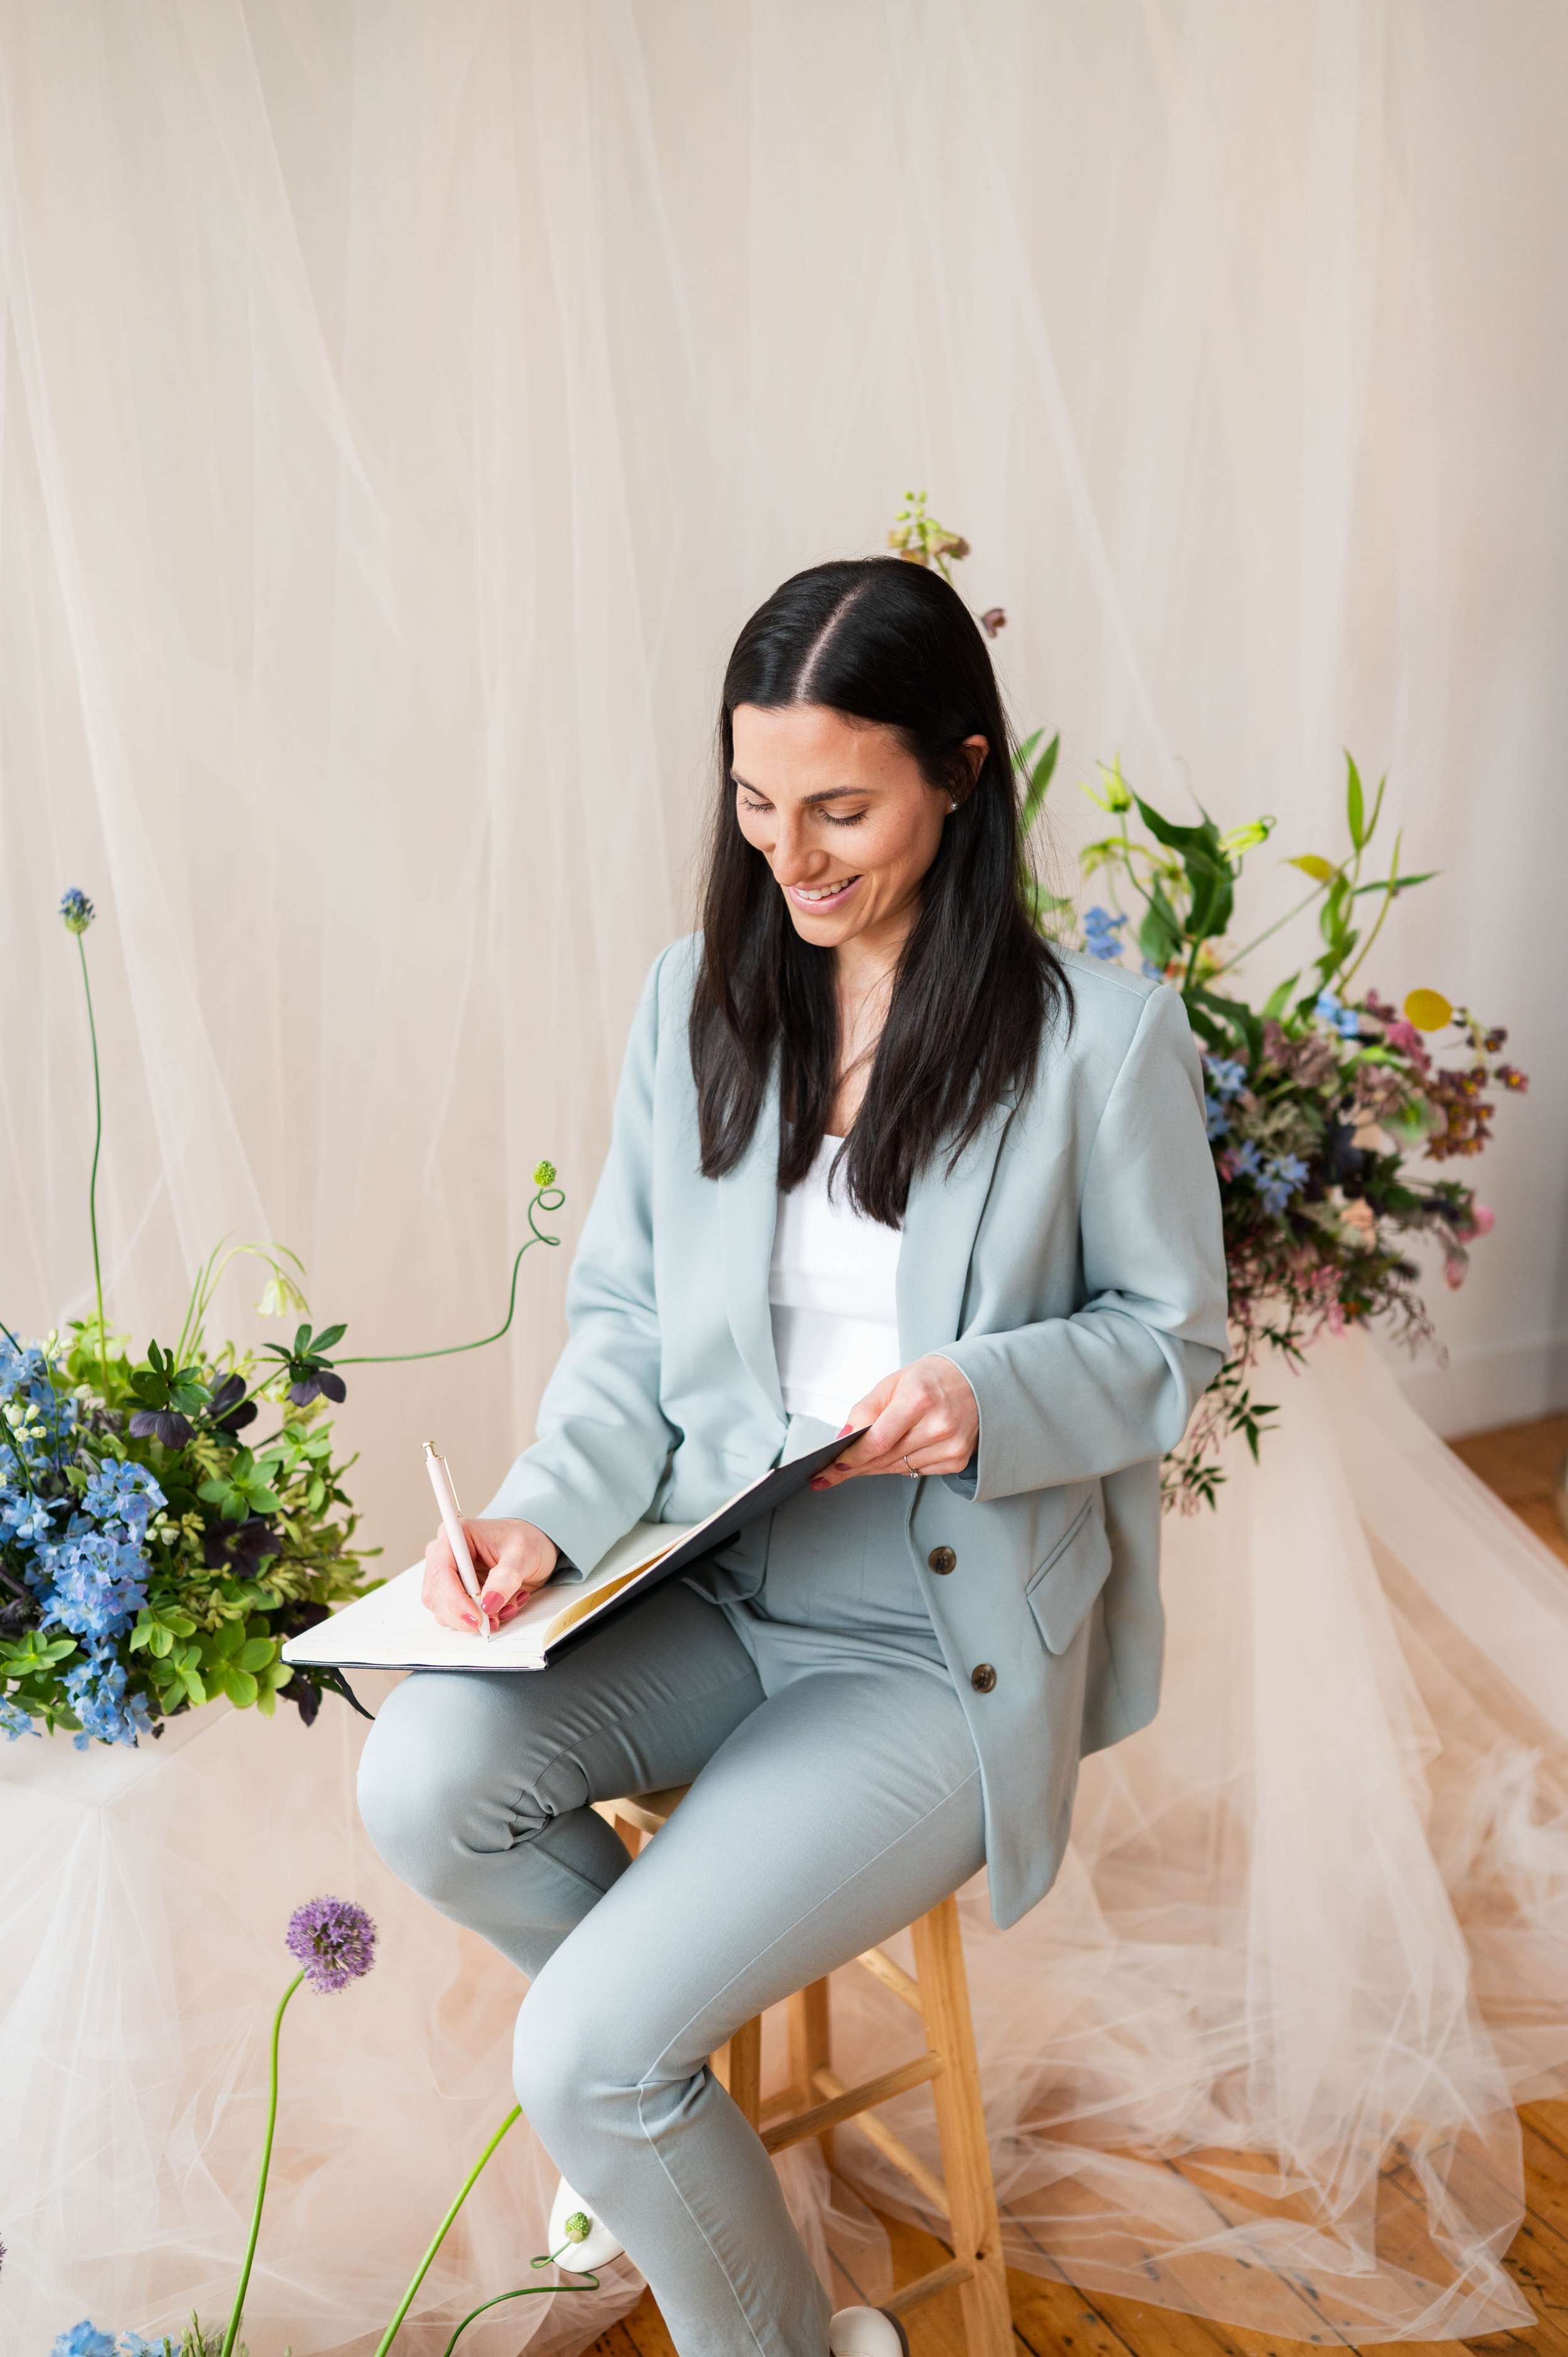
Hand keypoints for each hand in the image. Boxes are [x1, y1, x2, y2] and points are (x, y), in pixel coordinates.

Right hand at [421, 1517, 558, 1631]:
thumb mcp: (524, 1554)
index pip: (441, 1572)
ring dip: (475, 1618)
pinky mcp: (455, 1594)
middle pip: (436, 1595)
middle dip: (464, 1614)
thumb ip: (506, 1577)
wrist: (534, 1547)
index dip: (454, 1598)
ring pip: (444, 1611)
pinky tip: (503, 1607)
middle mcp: (445, 1556)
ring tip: (506, 1606)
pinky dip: (481, 1620)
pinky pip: (458, 1617)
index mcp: (457, 1535)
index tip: (477, 1616)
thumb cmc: (526, 1541)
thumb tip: (488, 1603)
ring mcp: (448, 1577)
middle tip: (492, 1620)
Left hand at [811, 1355, 979, 1487]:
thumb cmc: (930, 1380)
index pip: (878, 1441)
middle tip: (832, 1473)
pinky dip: (901, 1465)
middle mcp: (938, 1425)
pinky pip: (916, 1471)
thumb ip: (864, 1411)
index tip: (833, 1467)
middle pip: (885, 1458)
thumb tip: (843, 1439)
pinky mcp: (957, 1460)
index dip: (852, 1457)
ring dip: (876, 1467)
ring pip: (898, 1469)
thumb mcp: (891, 1383)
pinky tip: (899, 1452)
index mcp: (919, 1399)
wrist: (973, 1382)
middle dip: (855, 1466)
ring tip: (862, 1461)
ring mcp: (951, 1445)